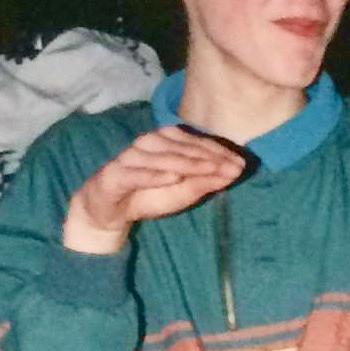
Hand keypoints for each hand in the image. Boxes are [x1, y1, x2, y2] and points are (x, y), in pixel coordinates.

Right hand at [64, 126, 242, 252]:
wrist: (108, 208)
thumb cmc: (148, 195)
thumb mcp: (182, 191)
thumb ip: (204, 182)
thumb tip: (233, 173)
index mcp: (166, 141)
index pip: (196, 144)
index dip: (219, 153)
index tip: (241, 164)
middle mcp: (149, 143)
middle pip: (183, 148)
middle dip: (210, 158)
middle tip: (233, 168)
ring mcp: (131, 156)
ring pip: (163, 157)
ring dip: (188, 163)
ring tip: (211, 170)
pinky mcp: (116, 173)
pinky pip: (138, 173)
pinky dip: (155, 174)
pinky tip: (174, 177)